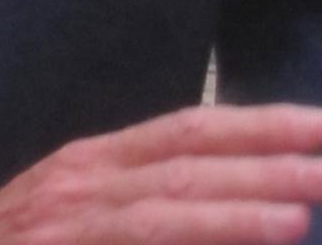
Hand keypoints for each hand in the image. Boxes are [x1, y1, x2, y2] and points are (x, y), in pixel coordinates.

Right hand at [0, 104, 321, 244]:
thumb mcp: (75, 224)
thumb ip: (139, 216)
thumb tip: (231, 210)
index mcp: (96, 164)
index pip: (188, 129)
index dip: (256, 126)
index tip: (317, 126)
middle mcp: (84, 175)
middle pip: (189, 150)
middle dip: (268, 151)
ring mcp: (70, 212)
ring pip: (171, 194)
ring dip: (245, 195)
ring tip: (308, 196)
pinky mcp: (62, 244)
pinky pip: (141, 235)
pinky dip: (203, 230)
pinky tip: (258, 231)